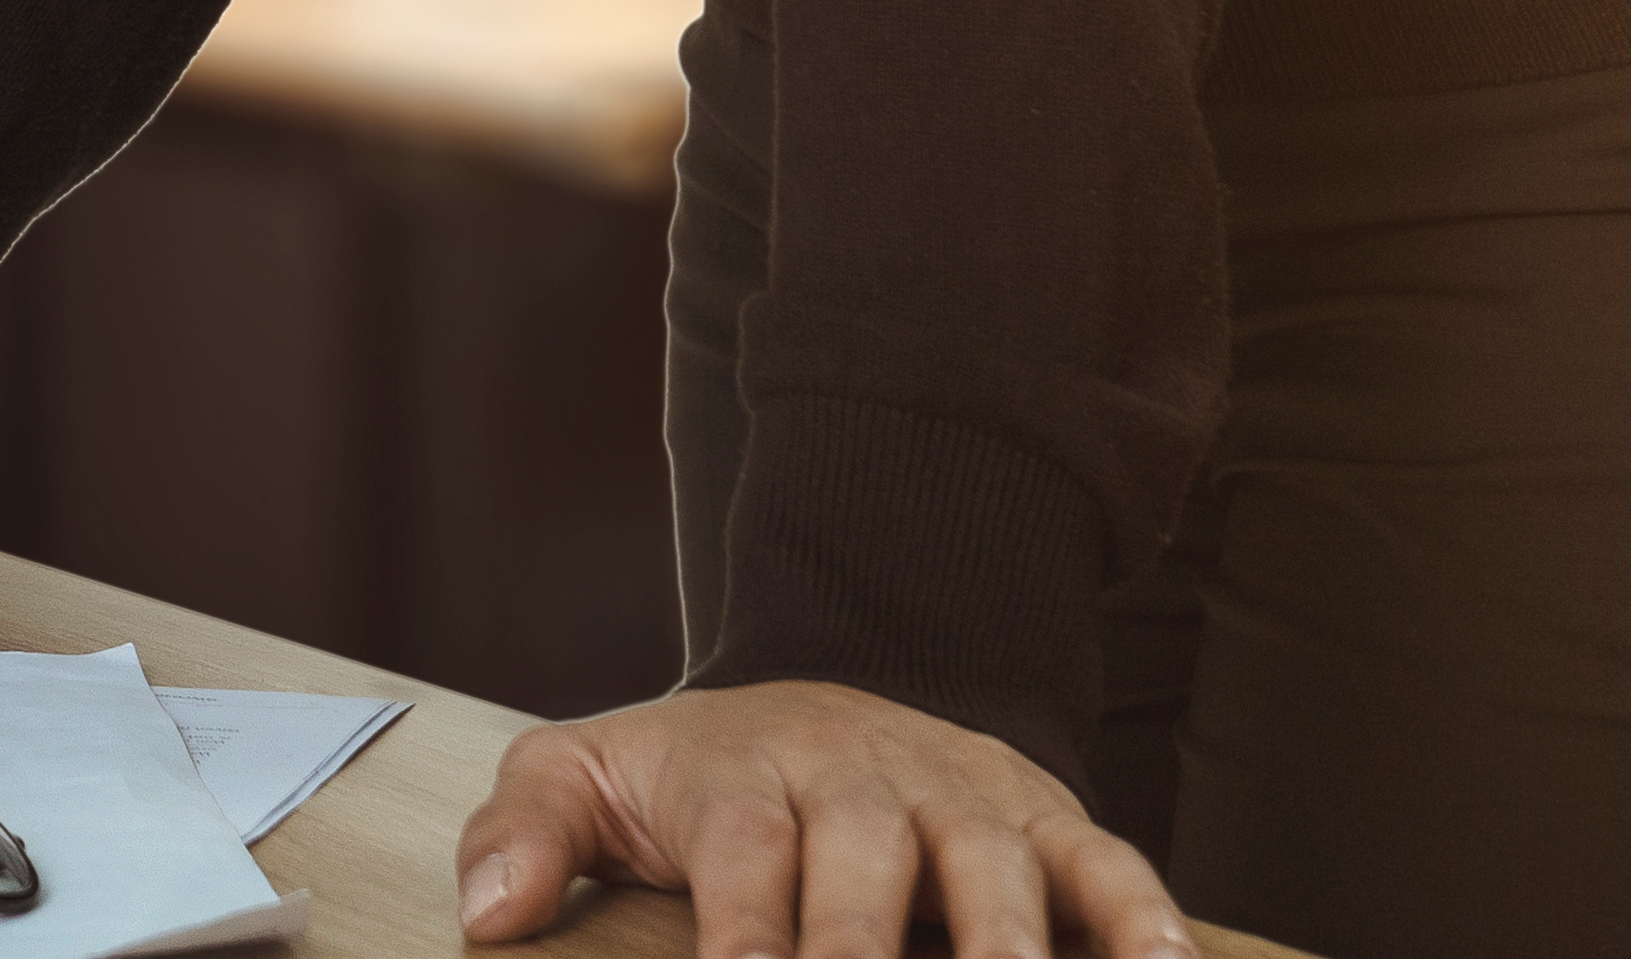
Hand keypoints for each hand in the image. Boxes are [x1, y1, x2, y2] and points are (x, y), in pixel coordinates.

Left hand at [451, 681, 1187, 958]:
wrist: (811, 696)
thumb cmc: (695, 776)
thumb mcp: (586, 777)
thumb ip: (525, 835)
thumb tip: (487, 915)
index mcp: (746, 769)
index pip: (747, 853)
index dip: (750, 933)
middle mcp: (862, 771)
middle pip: (869, 859)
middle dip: (867, 947)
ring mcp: (960, 791)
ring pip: (993, 862)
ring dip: (1010, 941)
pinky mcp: (1041, 815)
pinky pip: (1103, 865)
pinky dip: (1142, 918)